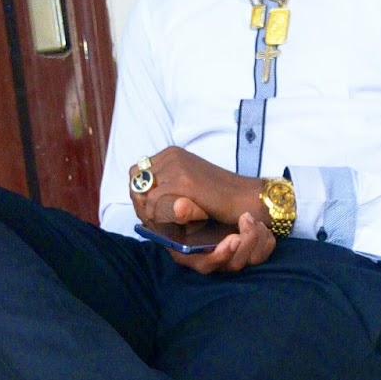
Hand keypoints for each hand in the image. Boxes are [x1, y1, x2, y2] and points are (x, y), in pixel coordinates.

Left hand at [129, 146, 264, 229]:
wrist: (245, 198)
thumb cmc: (219, 197)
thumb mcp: (188, 184)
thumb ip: (166, 185)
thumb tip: (140, 199)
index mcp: (171, 153)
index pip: (136, 173)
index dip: (139, 194)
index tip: (149, 212)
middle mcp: (171, 156)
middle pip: (135, 183)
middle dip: (140, 204)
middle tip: (154, 222)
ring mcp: (176, 167)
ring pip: (143, 195)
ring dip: (149, 214)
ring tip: (165, 225)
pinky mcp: (182, 182)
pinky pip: (154, 203)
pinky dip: (159, 217)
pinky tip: (173, 224)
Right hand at [168, 210, 275, 273]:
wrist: (199, 195)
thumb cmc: (181, 202)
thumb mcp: (174, 203)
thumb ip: (175, 208)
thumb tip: (179, 208)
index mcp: (189, 253)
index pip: (205, 264)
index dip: (220, 256)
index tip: (233, 239)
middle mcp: (210, 259)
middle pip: (231, 265)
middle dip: (244, 244)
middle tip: (246, 218)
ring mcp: (228, 256)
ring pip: (248, 261)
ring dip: (256, 240)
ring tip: (252, 218)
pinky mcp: (242, 250)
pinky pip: (261, 255)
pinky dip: (266, 241)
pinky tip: (261, 225)